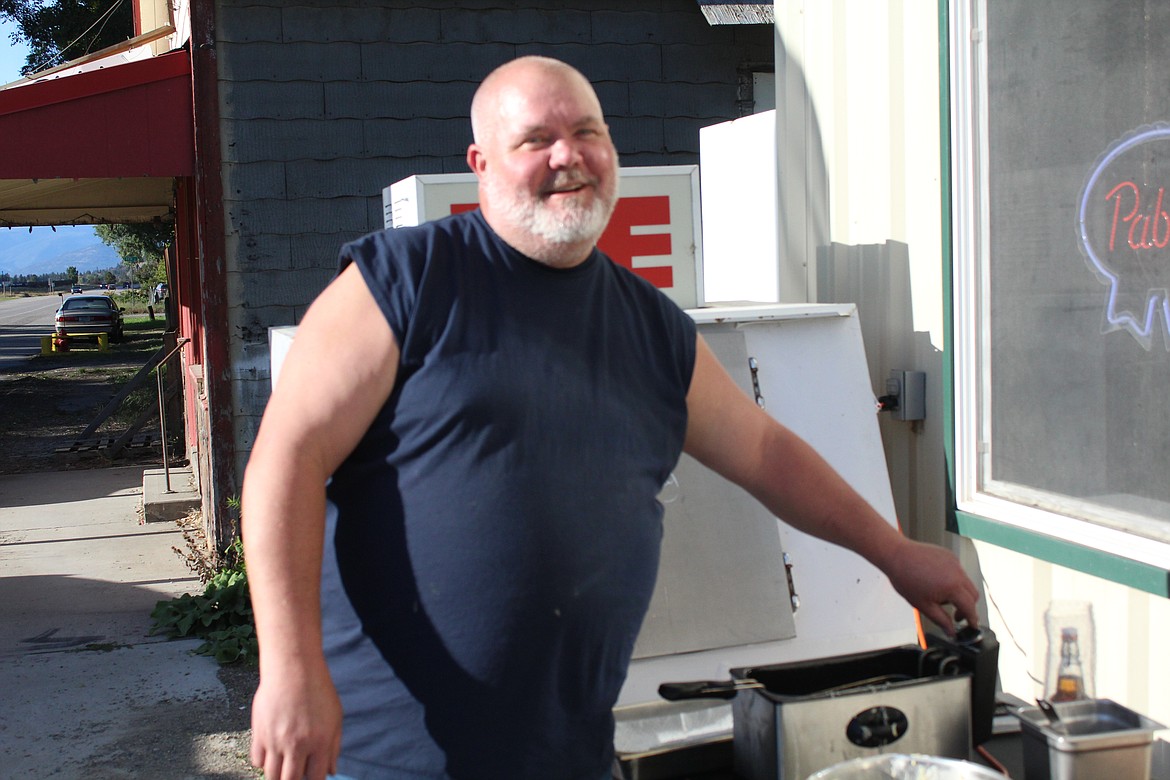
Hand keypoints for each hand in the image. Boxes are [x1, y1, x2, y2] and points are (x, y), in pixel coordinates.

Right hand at [250, 664, 342, 779]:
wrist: (293, 667)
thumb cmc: (317, 689)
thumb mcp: (335, 716)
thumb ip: (334, 747)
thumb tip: (331, 771)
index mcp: (320, 742)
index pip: (315, 779)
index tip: (311, 778)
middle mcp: (297, 744)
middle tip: (295, 775)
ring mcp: (276, 740)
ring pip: (271, 775)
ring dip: (278, 775)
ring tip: (284, 766)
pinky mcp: (259, 732)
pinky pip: (257, 760)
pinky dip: (264, 762)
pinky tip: (272, 753)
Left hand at [881, 538, 979, 635]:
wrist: (896, 555)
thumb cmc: (905, 578)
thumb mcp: (924, 606)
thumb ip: (941, 620)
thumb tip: (951, 632)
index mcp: (952, 586)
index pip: (970, 607)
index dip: (972, 619)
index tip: (972, 626)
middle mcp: (957, 572)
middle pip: (973, 595)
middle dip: (967, 607)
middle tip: (955, 615)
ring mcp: (955, 562)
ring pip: (966, 582)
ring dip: (959, 593)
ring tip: (938, 594)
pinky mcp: (950, 555)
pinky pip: (958, 571)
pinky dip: (953, 579)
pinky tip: (936, 580)